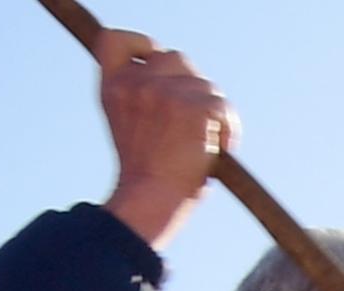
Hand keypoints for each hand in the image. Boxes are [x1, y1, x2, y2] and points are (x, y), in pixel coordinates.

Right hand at [96, 33, 231, 251]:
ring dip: (215, 110)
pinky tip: (222, 148)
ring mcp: (163, 93)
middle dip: (192, 86)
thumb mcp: (127, 124)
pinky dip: (230, 127)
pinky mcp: (192, 108)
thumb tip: (175, 82)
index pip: (115, 40)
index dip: (141, 44)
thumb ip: (139, 96)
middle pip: (177, 59)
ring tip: (210, 139)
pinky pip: (223, 106)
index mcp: (113, 86)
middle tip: (196, 120)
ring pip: (206, 84)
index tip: (155, 63)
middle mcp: (135, 83)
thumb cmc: (147, 173)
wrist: (151, 198)